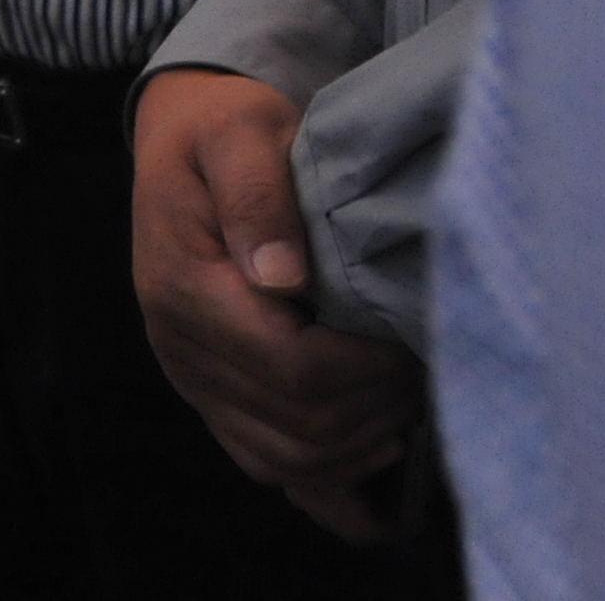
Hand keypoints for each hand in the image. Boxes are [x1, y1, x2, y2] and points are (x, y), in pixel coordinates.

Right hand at [129, 67, 423, 541]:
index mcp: (183, 286)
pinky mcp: (209, 392)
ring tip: (406, 398)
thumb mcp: (241, 132)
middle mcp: (178, 345)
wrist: (183, 136)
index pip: (290, 368)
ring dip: (360, 446)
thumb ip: (259, 194)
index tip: (414, 337)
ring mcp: (190, 376)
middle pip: (298, 426)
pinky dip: (326, 475)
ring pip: (287, 461)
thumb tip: (282, 276)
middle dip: (376, 408)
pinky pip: (267, 464)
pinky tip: (374, 446)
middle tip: (426, 364)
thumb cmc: (224, 129)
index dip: (367, 371)